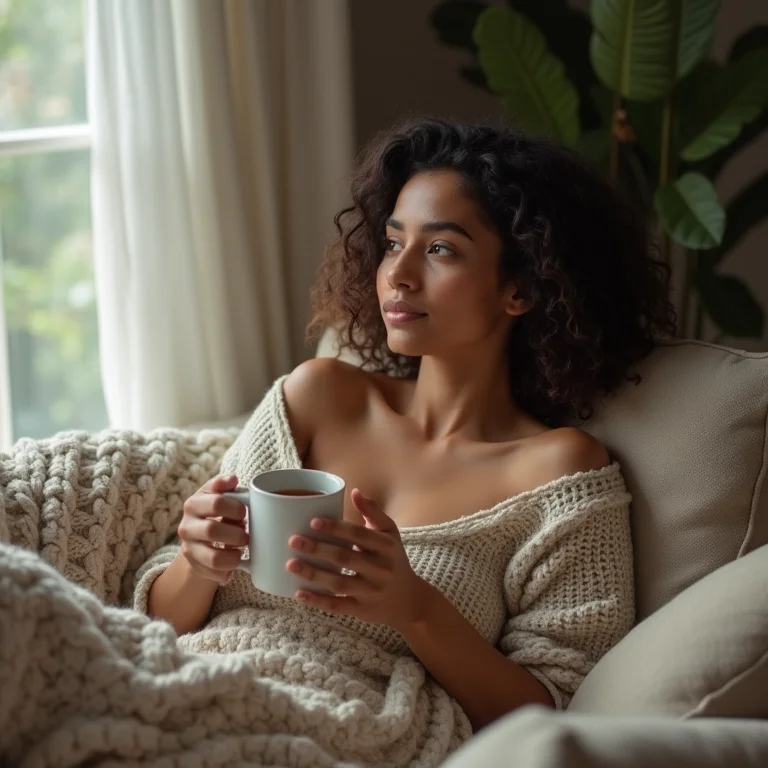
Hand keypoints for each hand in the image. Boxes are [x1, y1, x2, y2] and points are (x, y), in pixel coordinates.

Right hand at [177, 474, 248, 583]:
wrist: (198, 537)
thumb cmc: (215, 511)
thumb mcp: (217, 495)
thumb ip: (224, 486)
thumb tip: (232, 479)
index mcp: (193, 504)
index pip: (216, 503)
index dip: (236, 508)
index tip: (245, 512)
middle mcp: (186, 526)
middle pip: (213, 530)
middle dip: (236, 534)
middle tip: (246, 536)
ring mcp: (188, 548)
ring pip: (213, 557)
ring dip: (233, 556)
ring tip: (240, 552)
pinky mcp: (194, 566)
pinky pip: (215, 574)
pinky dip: (229, 571)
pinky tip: (234, 564)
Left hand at [285, 488, 427, 632]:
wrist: (410, 600)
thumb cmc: (394, 560)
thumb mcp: (390, 534)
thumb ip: (373, 512)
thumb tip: (354, 491)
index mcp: (386, 547)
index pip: (359, 536)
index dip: (336, 528)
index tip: (313, 521)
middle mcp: (380, 570)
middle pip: (345, 559)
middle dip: (317, 549)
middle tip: (293, 540)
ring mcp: (371, 592)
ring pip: (339, 584)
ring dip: (313, 575)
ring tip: (290, 564)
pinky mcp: (362, 610)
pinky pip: (338, 606)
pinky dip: (318, 601)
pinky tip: (298, 594)